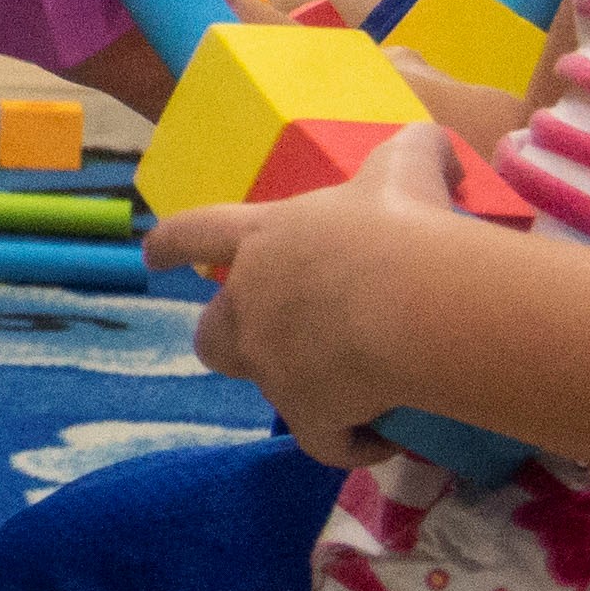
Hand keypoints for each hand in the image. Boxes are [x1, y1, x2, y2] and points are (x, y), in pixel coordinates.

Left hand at [149, 126, 475, 467]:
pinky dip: (349, 442)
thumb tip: (439, 148)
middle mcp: (253, 302)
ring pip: (260, 385)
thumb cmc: (402, 225)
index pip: (197, 233)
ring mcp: (272, 363)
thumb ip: (414, 148)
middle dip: (227, 335)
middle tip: (266, 337)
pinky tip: (381, 438)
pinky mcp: (306, 413)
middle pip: (213, 330)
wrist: (414, 302)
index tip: (150, 256)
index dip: (172, 244)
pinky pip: (323, 441)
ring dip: (288, 386)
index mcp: (265, 238)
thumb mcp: (408, 166)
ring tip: (336, 388)